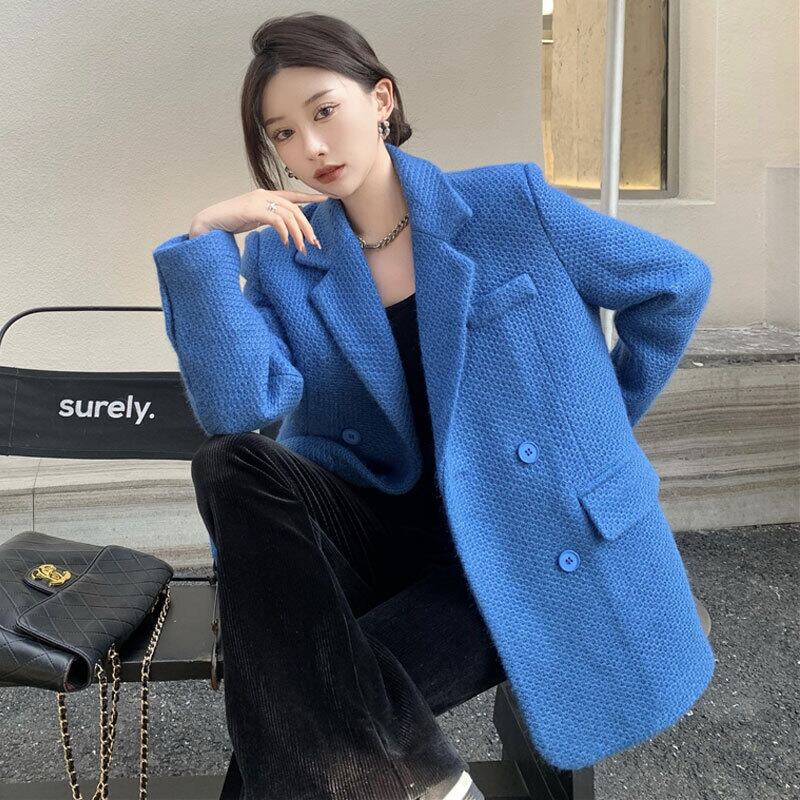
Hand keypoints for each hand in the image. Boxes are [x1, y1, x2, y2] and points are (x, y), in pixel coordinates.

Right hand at [189, 189, 330, 251]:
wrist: (209, 221)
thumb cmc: (231, 221)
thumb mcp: (255, 218)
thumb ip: (269, 218)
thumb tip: (284, 228)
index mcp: (266, 195)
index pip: (293, 195)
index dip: (310, 197)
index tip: (326, 199)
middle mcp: (264, 195)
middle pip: (295, 209)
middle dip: (307, 227)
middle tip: (315, 243)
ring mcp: (258, 201)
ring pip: (288, 216)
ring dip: (298, 234)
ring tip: (302, 248)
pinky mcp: (253, 210)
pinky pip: (276, 221)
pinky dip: (284, 232)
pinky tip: (286, 243)